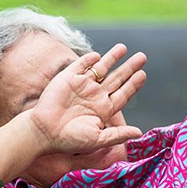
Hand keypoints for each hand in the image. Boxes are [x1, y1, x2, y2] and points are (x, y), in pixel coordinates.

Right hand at [29, 44, 146, 154]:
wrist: (43, 131)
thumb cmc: (69, 139)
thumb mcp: (97, 139)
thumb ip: (118, 134)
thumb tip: (139, 133)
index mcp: (103, 110)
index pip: (123, 94)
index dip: (133, 84)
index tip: (143, 74)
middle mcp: (94, 96)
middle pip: (116, 78)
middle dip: (129, 68)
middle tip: (142, 57)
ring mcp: (81, 86)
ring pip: (101, 68)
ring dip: (113, 58)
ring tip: (124, 47)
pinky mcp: (68, 78)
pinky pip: (81, 65)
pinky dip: (89, 59)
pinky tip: (98, 54)